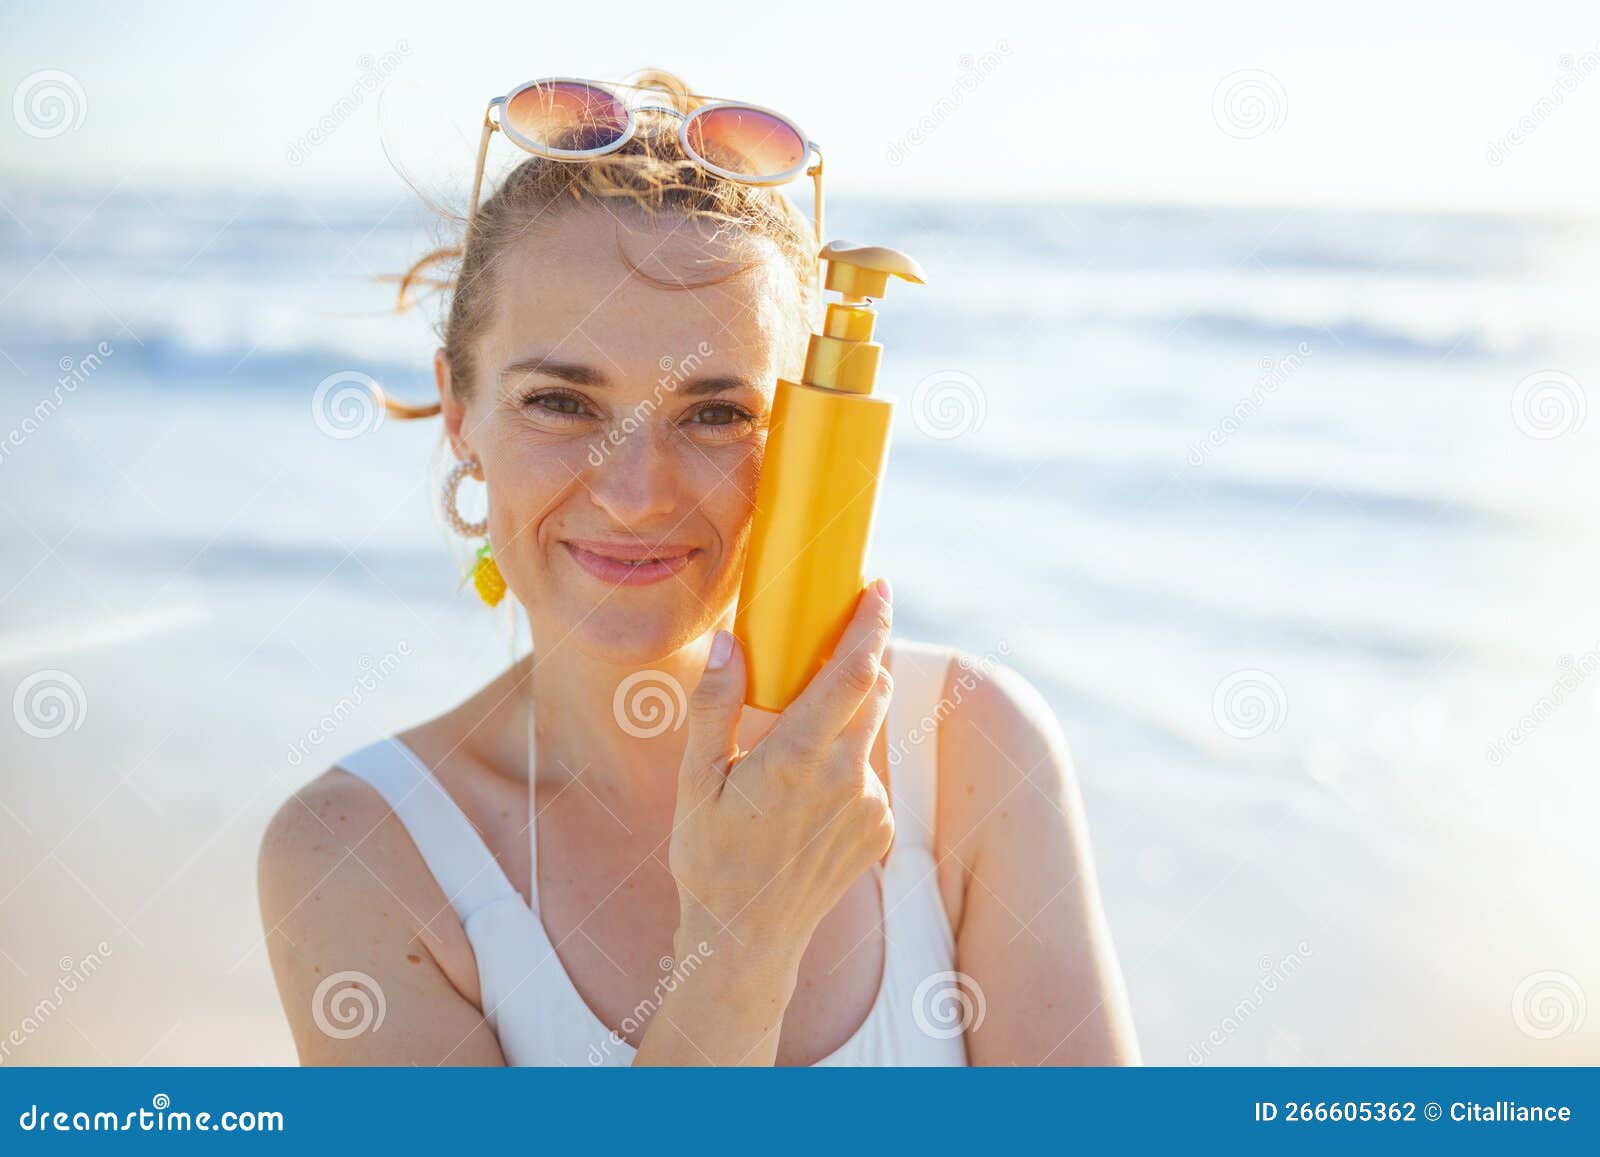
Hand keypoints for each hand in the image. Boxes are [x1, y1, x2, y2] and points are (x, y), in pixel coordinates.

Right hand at [668, 578, 895, 976]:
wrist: (748, 938)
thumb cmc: (710, 856)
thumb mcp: (695, 780)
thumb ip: (713, 707)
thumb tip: (726, 643)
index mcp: (798, 758)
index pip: (853, 672)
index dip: (872, 623)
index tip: (880, 585)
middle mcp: (846, 777)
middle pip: (873, 690)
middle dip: (863, 655)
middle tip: (835, 632)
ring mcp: (870, 805)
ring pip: (868, 732)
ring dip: (845, 715)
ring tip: (795, 740)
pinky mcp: (881, 828)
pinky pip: (867, 773)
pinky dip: (843, 763)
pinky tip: (803, 794)